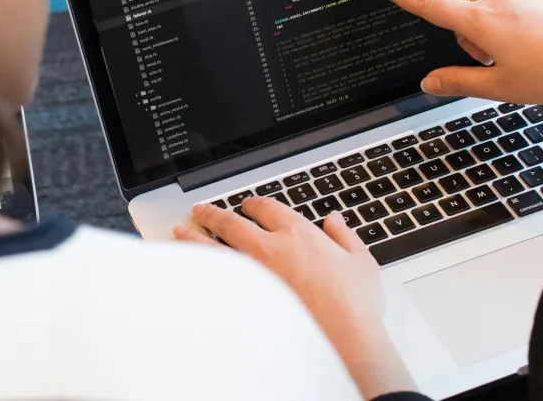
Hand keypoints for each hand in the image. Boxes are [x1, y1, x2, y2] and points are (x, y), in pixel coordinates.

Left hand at [175, 198, 416, 398]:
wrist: (343, 337)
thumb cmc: (354, 304)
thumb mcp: (361, 262)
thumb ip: (345, 237)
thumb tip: (334, 221)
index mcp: (298, 234)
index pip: (267, 208)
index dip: (254, 205)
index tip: (248, 206)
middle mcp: (270, 248)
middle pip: (232, 222)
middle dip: (214, 214)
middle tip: (201, 211)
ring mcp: (253, 274)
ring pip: (214, 247)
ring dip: (195, 236)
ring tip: (181, 231)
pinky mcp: (244, 298)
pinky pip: (214, 277)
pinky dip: (198, 269)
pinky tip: (188, 267)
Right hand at [374, 0, 542, 127]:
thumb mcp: (500, 88)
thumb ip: (458, 82)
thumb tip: (429, 82)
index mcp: (481, 22)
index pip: (430, 5)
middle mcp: (498, 0)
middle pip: (460, 9)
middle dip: (464, 34)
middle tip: (490, 63)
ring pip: (487, 7)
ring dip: (490, 29)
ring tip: (521, 57)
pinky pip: (514, 3)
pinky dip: (514, 22)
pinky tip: (539, 44)